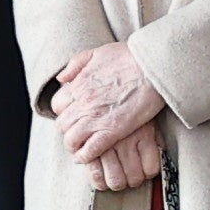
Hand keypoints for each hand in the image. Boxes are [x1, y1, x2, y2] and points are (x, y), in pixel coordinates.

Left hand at [47, 43, 165, 179]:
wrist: (152, 66)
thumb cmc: (129, 56)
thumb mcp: (97, 52)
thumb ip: (76, 64)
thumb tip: (62, 79)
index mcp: (79, 85)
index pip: (58, 106)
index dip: (64, 112)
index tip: (72, 115)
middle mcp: (83, 103)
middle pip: (62, 125)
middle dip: (67, 130)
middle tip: (76, 133)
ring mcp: (96, 118)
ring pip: (71, 140)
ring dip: (73, 145)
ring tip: (79, 148)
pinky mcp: (112, 130)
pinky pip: (90, 150)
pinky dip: (86, 156)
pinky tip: (87, 157)